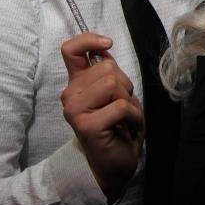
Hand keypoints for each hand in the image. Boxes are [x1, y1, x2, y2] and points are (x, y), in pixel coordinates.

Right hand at [60, 32, 143, 202]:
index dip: (88, 39)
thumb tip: (105, 50)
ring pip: (113, 84)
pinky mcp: (86, 125)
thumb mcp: (115, 94)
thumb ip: (108, 73)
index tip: (107, 44)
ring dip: (129, 101)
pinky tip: (127, 128)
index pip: (70, 49)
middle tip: (122, 106)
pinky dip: (133, 116)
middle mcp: (71, 94)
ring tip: (124, 117)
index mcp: (77, 83)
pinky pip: (121, 106)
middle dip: (125, 85)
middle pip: (107, 68)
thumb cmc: (118, 127)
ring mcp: (75, 110)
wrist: (114, 164)